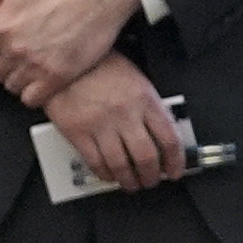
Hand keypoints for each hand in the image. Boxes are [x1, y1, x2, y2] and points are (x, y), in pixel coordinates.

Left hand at [0, 0, 139, 102]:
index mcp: (0, 28)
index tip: (8, 48)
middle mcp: (14, 49)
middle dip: (7, 66)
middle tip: (24, 57)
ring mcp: (35, 65)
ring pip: (13, 87)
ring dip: (20, 80)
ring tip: (34, 68)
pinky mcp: (57, 77)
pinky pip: (32, 99)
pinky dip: (34, 93)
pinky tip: (43, 80)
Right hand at [43, 55, 190, 190]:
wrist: (66, 60)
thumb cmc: (101, 66)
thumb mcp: (136, 79)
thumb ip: (150, 106)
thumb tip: (162, 134)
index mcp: (145, 99)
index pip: (169, 139)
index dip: (176, 161)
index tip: (175, 170)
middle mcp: (125, 113)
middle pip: (146, 157)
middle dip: (152, 176)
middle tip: (152, 180)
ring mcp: (100, 124)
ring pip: (121, 165)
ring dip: (129, 180)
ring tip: (131, 183)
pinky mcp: (77, 132)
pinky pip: (95, 162)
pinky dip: (105, 174)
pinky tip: (109, 174)